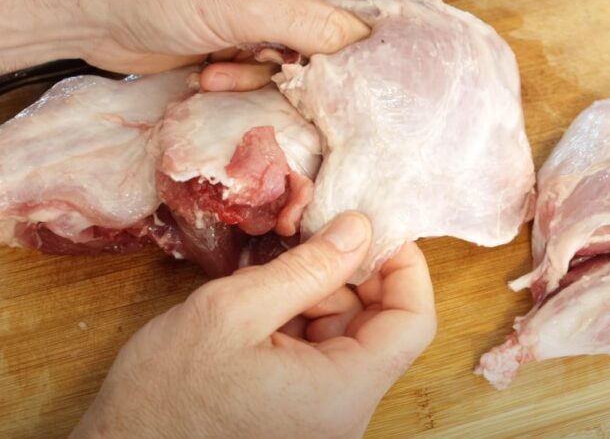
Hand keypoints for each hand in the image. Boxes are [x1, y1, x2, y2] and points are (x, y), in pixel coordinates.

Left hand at [0, 0, 416, 74]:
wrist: (94, 14)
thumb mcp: (249, 2)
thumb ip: (314, 24)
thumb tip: (361, 43)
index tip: (419, 24)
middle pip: (337, 9)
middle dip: (332, 46)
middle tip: (340, 75)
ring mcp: (262, 4)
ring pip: (303, 45)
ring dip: (276, 66)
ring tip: (242, 64)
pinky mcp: (242, 35)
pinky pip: (268, 63)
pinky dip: (246, 74)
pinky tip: (215, 70)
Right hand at [70, 212, 436, 437]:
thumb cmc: (166, 395)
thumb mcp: (231, 312)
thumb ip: (305, 268)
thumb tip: (359, 229)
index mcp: (342, 391)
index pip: (413, 322)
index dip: (404, 266)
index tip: (376, 226)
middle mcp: (345, 410)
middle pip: (377, 325)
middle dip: (344, 276)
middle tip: (300, 242)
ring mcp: (324, 413)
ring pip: (345, 333)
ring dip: (312, 295)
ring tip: (259, 285)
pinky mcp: (302, 411)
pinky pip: (319, 352)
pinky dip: (296, 319)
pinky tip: (256, 310)